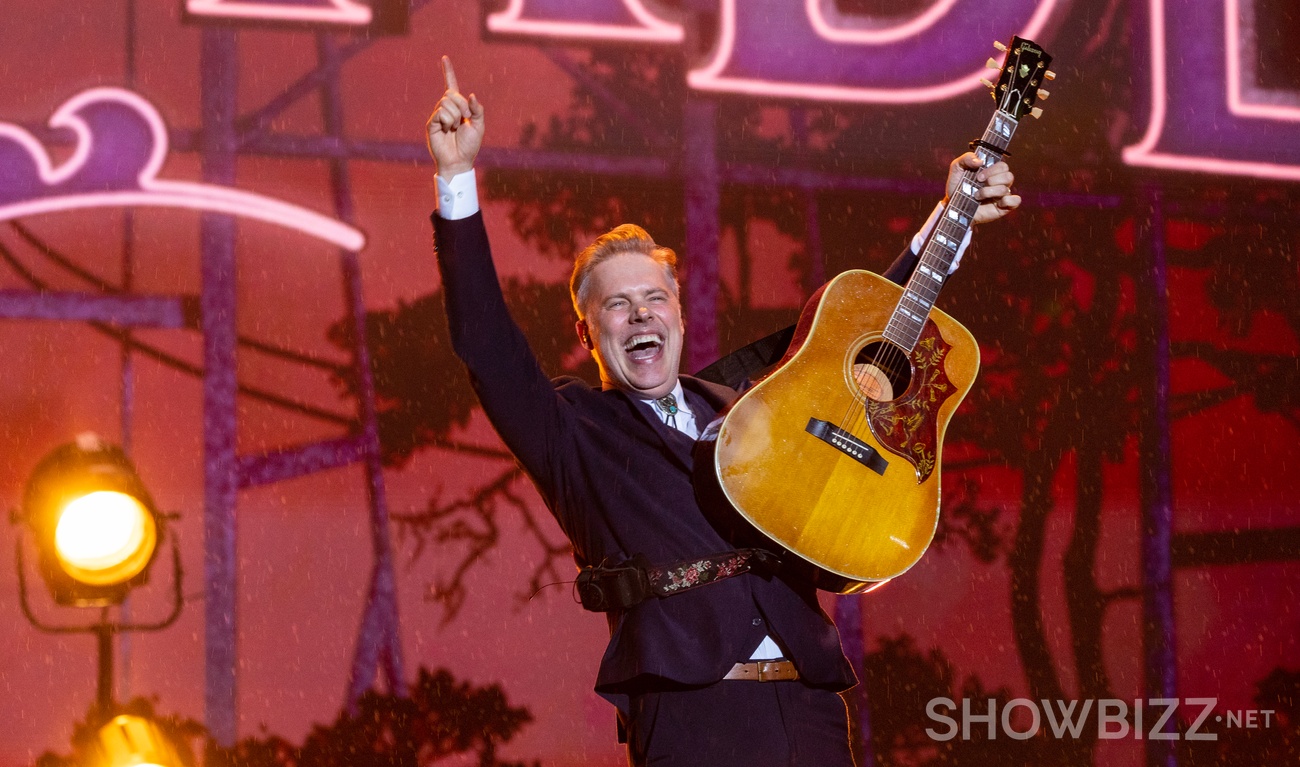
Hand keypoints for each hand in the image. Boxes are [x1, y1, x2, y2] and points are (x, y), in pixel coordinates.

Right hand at [425, 56, 483, 177]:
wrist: (459, 161)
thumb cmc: (469, 145)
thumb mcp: (479, 125)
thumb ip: (477, 109)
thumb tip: (470, 95)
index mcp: (457, 107)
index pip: (451, 85)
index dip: (448, 72)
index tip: (445, 58)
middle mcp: (445, 109)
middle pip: (451, 94)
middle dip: (461, 106)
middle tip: (463, 120)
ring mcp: (437, 116)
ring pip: (446, 103)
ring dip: (455, 116)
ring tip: (454, 128)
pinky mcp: (431, 124)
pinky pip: (440, 113)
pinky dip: (448, 121)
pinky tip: (447, 130)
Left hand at [946, 153, 1019, 224]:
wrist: (952, 206)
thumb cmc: (957, 186)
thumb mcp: (957, 168)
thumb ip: (967, 158)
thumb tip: (980, 161)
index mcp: (992, 171)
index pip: (1003, 166)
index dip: (992, 170)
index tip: (978, 176)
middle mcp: (999, 182)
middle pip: (1008, 176)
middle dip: (992, 180)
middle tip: (978, 184)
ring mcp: (1002, 195)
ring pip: (1006, 189)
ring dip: (989, 192)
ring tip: (977, 196)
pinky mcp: (1004, 207)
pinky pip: (1016, 200)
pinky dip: (1008, 201)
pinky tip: (996, 203)